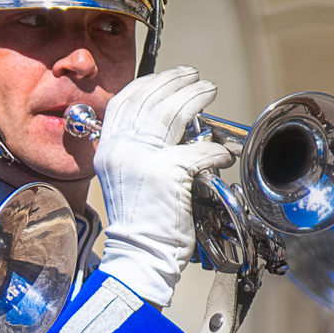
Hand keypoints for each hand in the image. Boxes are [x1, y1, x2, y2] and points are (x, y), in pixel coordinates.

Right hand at [94, 67, 235, 308]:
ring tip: (209, 92)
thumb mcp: (126, 177)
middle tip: (197, 79)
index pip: (126, 102)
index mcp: (109, 148)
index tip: (171, 77)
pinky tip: (225, 153)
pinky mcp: (168, 174)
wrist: (139, 255)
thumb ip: (139, 150)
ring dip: (197, 98)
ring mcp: (143, 160)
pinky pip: (201, 151)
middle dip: (179, 83)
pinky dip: (218, 151)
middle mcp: (121, 149)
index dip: (151, 83)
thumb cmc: (140, 222)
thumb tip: (169, 125)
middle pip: (152, 101)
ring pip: (174, 114)